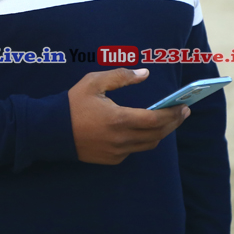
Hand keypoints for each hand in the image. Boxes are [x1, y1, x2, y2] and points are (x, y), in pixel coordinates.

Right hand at [68, 68, 188, 164]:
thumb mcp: (94, 83)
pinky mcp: (111, 159)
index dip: (172, 114)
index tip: (183, 107)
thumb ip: (121, 77)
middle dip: (173, 123)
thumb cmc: (72, 104)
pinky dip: (142, 140)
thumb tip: (144, 74)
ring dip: (160, 133)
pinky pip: (134, 150)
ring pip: (148, 145)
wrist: (50, 131)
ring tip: (167, 120)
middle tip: (182, 112)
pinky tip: (143, 129)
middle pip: (157, 135)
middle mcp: (121, 139)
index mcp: (119, 119)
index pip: (155, 120)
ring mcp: (116, 152)